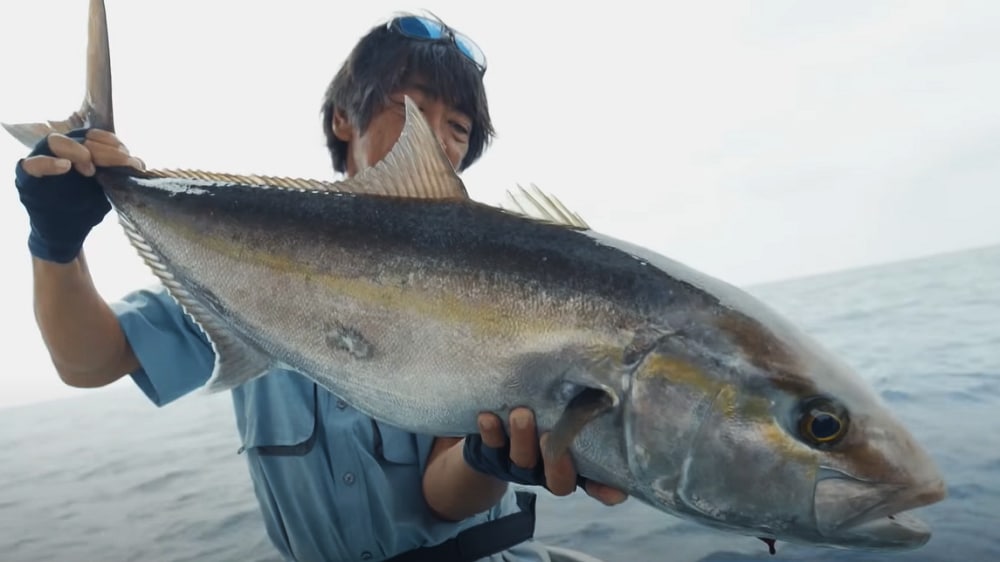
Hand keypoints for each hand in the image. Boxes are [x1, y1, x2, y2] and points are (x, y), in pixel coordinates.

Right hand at [15, 128, 143, 262]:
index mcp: (80, 149)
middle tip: (121, 163)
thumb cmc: (86, 207)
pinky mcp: (27, 176)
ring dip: (78, 151)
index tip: (128, 156)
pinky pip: (32, 164)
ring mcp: (41, 159)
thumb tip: (139, 163)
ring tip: (91, 169)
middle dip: (104, 150)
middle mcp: (60, 149)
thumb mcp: (106, 189)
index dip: (112, 142)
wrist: (66, 233)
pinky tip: (65, 167)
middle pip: (80, 137)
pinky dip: (49, 163)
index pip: (95, 136)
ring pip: (55, 141)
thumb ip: (119, 174)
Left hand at [474, 407, 627, 505]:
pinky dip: (489, 432)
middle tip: (551, 436)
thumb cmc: (543, 414)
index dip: (606, 490)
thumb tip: (614, 373)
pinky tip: (487, 416)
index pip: (595, 483)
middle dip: (557, 461)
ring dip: (523, 438)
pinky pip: (490, 447)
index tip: (616, 490)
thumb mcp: (565, 413)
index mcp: (572, 464)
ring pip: (523, 460)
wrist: (491, 437)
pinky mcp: (490, 454)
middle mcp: (547, 470)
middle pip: (558, 481)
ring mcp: (518, 465)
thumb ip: (585, 403)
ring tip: (521, 414)